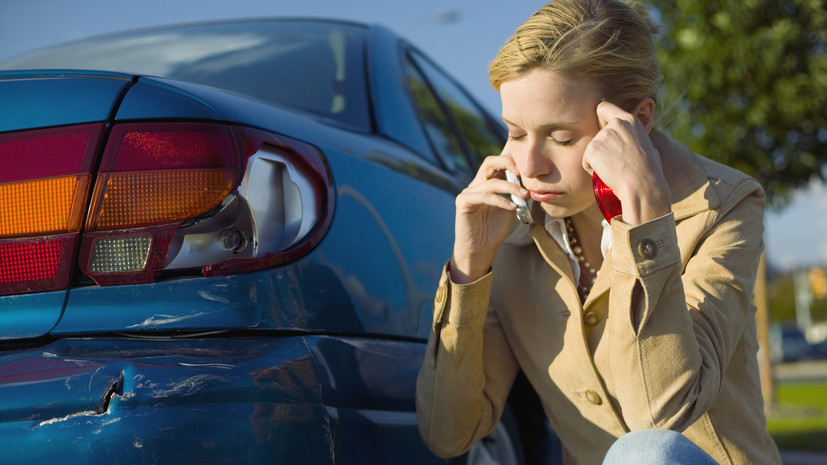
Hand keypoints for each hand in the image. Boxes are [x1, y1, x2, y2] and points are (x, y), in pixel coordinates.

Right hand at [451, 153, 527, 282]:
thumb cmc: (495, 230)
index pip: (498, 163)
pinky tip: (512, 208)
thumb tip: (529, 181)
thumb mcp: (511, 208)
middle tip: (522, 172)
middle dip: (507, 163)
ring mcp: (468, 192)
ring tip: (524, 196)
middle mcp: (476, 184)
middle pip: (490, 162)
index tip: (528, 167)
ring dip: (510, 188)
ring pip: (491, 182)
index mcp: (487, 183)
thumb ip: (516, 194)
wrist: (480, 250)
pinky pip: (484, 196)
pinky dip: (500, 200)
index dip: (511, 160)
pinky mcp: (463, 201)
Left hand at [583, 101, 670, 224]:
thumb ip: (638, 140)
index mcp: (630, 120)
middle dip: (601, 147)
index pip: (603, 108)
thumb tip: (644, 147)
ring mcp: (603, 136)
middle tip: (615, 162)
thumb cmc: (649, 173)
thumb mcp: (649, 148)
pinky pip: (586, 161)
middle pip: (596, 133)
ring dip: (598, 160)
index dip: (600, 120)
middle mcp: (616, 124)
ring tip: (614, 170)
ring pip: (592, 148)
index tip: (603, 131)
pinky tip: (607, 175)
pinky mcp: (592, 149)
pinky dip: (592, 170)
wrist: (642, 186)